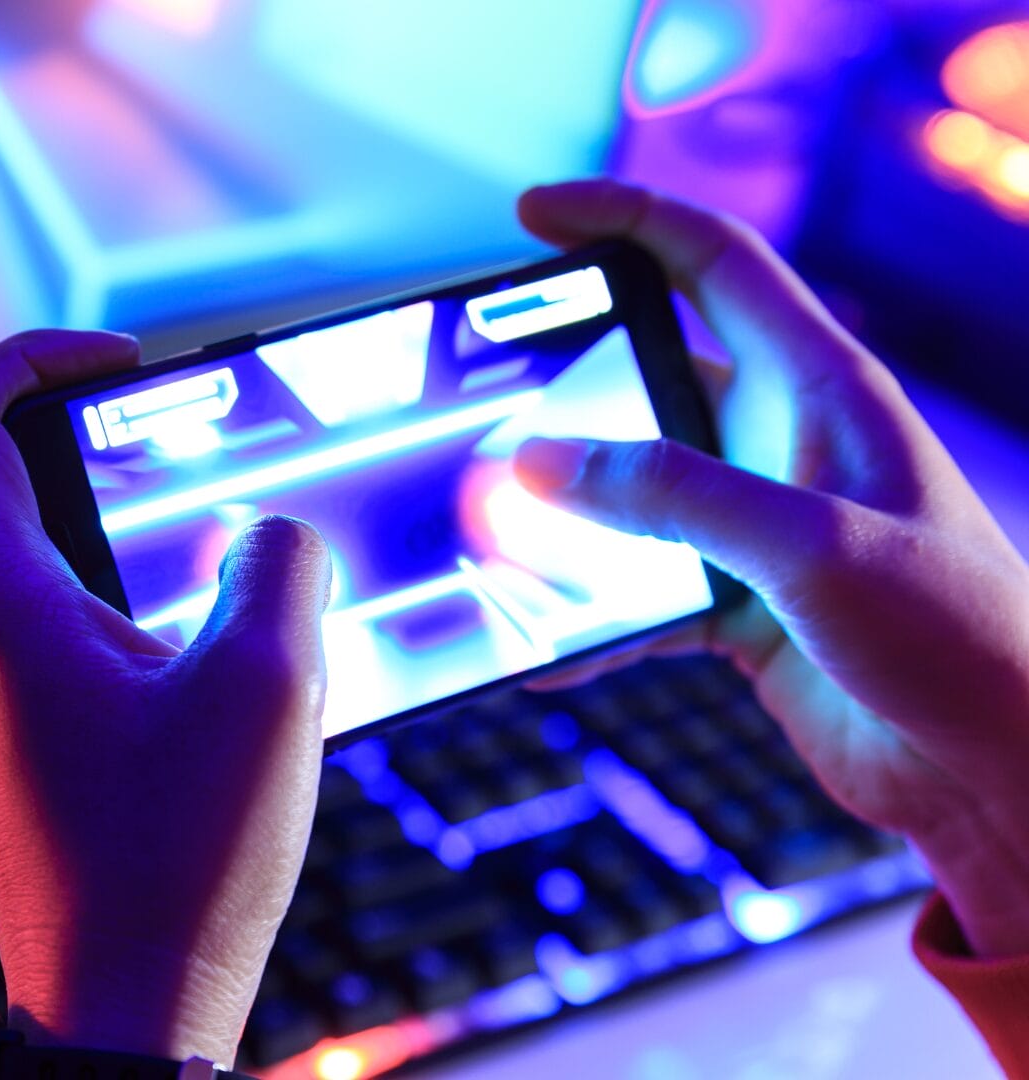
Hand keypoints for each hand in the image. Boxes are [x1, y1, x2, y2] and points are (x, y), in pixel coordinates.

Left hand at [0, 330, 332, 1062]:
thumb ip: (278, 567)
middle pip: (12, 503)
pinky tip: (202, 708)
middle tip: (214, 511)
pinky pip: (51, 659)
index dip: (22, 355)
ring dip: (135, 585)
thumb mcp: (270, 690)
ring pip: (44, 590)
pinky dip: (124, 649)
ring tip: (227, 645)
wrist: (122, 1018)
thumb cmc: (175, 871)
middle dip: (120, 488)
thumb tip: (270, 537)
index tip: (112, 357)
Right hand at [512, 179, 1028, 956]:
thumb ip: (675, 496)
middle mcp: (785, 444)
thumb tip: (545, 462)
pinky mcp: (741, 605)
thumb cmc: (960, 637)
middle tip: (478, 398)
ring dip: (564, 514)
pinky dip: (586, 613)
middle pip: (649, 375)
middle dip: (561, 385)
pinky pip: (637, 587)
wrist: (1002, 767)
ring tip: (489, 532)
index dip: (623, 221)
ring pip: (630, 492)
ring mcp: (759, 526)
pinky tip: (545, 648)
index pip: (711, 263)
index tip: (534, 214)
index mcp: (823, 389)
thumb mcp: (812, 549)